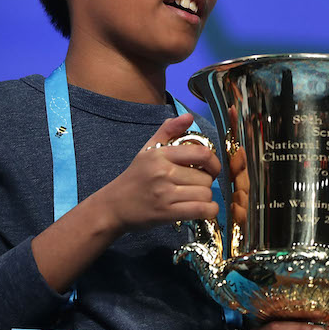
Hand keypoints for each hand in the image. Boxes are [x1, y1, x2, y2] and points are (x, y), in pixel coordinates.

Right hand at [94, 113, 221, 233]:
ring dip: (206, 198)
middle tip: (196, 186)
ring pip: (205, 194)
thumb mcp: (148, 149)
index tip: (211, 169)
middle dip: (206, 183)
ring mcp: (164, 193)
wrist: (113, 206)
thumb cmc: (135, 177)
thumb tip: (189, 116)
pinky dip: (209, 210)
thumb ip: (169, 130)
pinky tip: (205, 210)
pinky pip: (200, 210)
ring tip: (194, 198)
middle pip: (205, 177)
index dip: (214, 162)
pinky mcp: (166, 213)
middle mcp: (163, 172)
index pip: (201, 153)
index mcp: (161, 154)